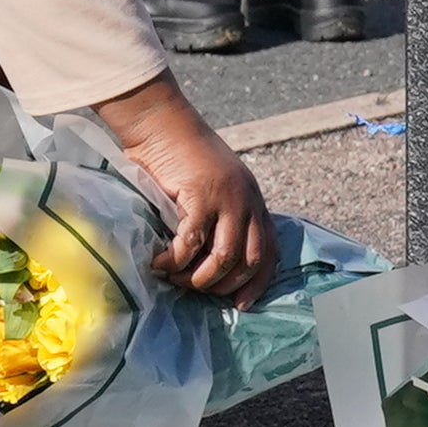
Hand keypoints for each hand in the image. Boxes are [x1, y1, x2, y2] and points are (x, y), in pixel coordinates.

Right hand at [90, 73, 278, 306]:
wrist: (162, 122)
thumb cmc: (181, 154)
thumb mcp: (214, 185)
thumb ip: (219, 214)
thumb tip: (206, 258)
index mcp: (254, 201)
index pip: (269, 251)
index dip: (257, 283)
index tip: (240, 304)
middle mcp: (248, 202)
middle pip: (250, 261)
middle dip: (223, 286)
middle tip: (194, 289)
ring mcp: (228, 200)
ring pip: (224, 259)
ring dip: (199, 279)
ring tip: (176, 279)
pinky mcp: (201, 198)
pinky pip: (190, 244)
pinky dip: (173, 261)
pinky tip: (158, 263)